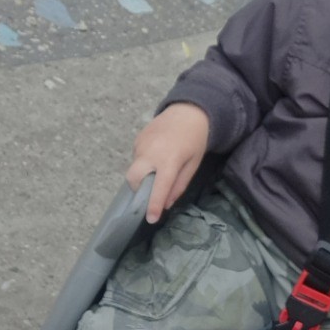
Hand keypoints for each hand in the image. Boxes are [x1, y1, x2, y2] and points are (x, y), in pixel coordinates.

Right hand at [127, 103, 210, 221]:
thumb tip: (166, 204)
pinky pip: (136, 157)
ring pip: (134, 168)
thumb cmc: (195, 140)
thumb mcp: (193, 164)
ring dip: (143, 174)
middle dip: (138, 190)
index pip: (158, 188)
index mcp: (169, 160)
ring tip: (160, 165)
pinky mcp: (137, 138)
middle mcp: (151, 152)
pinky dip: (143, 162)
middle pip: (134, 179)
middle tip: (150, 190)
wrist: (189, 111)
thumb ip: (179, 185)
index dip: (154, 205)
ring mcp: (141, 144)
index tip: (150, 218)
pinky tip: (157, 153)